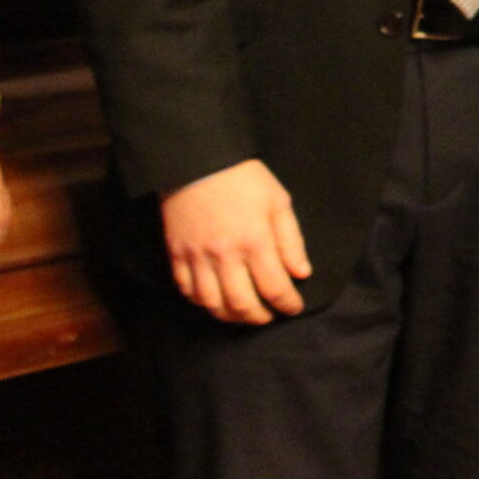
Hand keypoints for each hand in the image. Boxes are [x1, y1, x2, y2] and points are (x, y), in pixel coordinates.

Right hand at [160, 159, 309, 324]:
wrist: (197, 161)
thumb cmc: (244, 179)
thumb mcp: (278, 201)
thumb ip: (291, 240)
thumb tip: (301, 273)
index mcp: (255, 241)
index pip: (275, 288)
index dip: (287, 304)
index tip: (294, 308)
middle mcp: (225, 255)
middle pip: (243, 304)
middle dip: (259, 317)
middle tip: (269, 316)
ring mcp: (198, 257)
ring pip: (213, 304)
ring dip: (230, 316)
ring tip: (243, 315)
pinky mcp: (177, 255)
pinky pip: (187, 290)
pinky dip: (201, 302)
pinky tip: (214, 301)